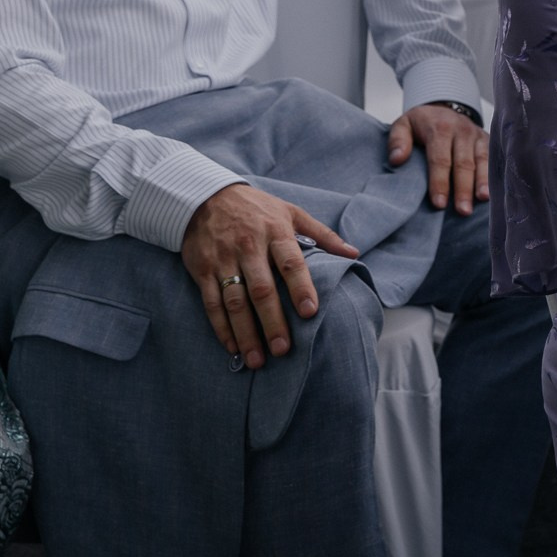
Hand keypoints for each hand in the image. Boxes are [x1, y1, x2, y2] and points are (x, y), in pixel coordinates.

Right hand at [182, 183, 358, 368]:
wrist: (205, 197)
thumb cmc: (257, 209)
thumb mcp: (291, 212)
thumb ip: (323, 234)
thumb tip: (354, 253)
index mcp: (275, 232)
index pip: (290, 262)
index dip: (301, 287)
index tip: (310, 312)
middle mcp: (248, 247)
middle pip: (261, 290)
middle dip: (273, 322)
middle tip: (284, 349)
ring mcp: (223, 260)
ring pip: (234, 302)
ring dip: (246, 333)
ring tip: (258, 359)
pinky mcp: (202, 271)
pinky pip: (211, 303)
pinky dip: (222, 328)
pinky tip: (233, 347)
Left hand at [389, 102, 489, 213]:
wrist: (443, 106)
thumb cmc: (422, 124)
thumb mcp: (403, 125)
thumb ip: (397, 140)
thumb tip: (397, 160)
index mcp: (440, 127)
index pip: (440, 159)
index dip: (439, 182)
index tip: (439, 204)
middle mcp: (462, 130)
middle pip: (464, 163)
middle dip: (463, 188)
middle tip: (462, 211)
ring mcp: (477, 135)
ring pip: (482, 161)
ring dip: (482, 182)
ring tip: (483, 200)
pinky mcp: (488, 140)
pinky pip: (493, 159)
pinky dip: (493, 175)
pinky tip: (494, 191)